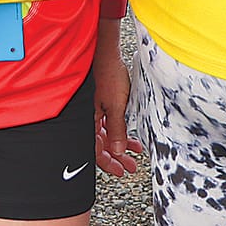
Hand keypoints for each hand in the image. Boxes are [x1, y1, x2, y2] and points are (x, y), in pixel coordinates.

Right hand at [93, 24, 143, 176]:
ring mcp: (99, 110)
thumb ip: (117, 129)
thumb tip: (117, 151)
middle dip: (116, 156)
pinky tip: (132, 134)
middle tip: (129, 165)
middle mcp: (93, 117)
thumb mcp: (116, 106)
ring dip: (121, 144)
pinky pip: (112, 123)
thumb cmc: (108, 76)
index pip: (95, 149)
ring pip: (108, 134)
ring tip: (134, 151)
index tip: (120, 171)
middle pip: (102, 144)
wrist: (108, 54)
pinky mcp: (106, 102)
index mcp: (90, 120)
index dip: (107, 162)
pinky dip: (122, 131)